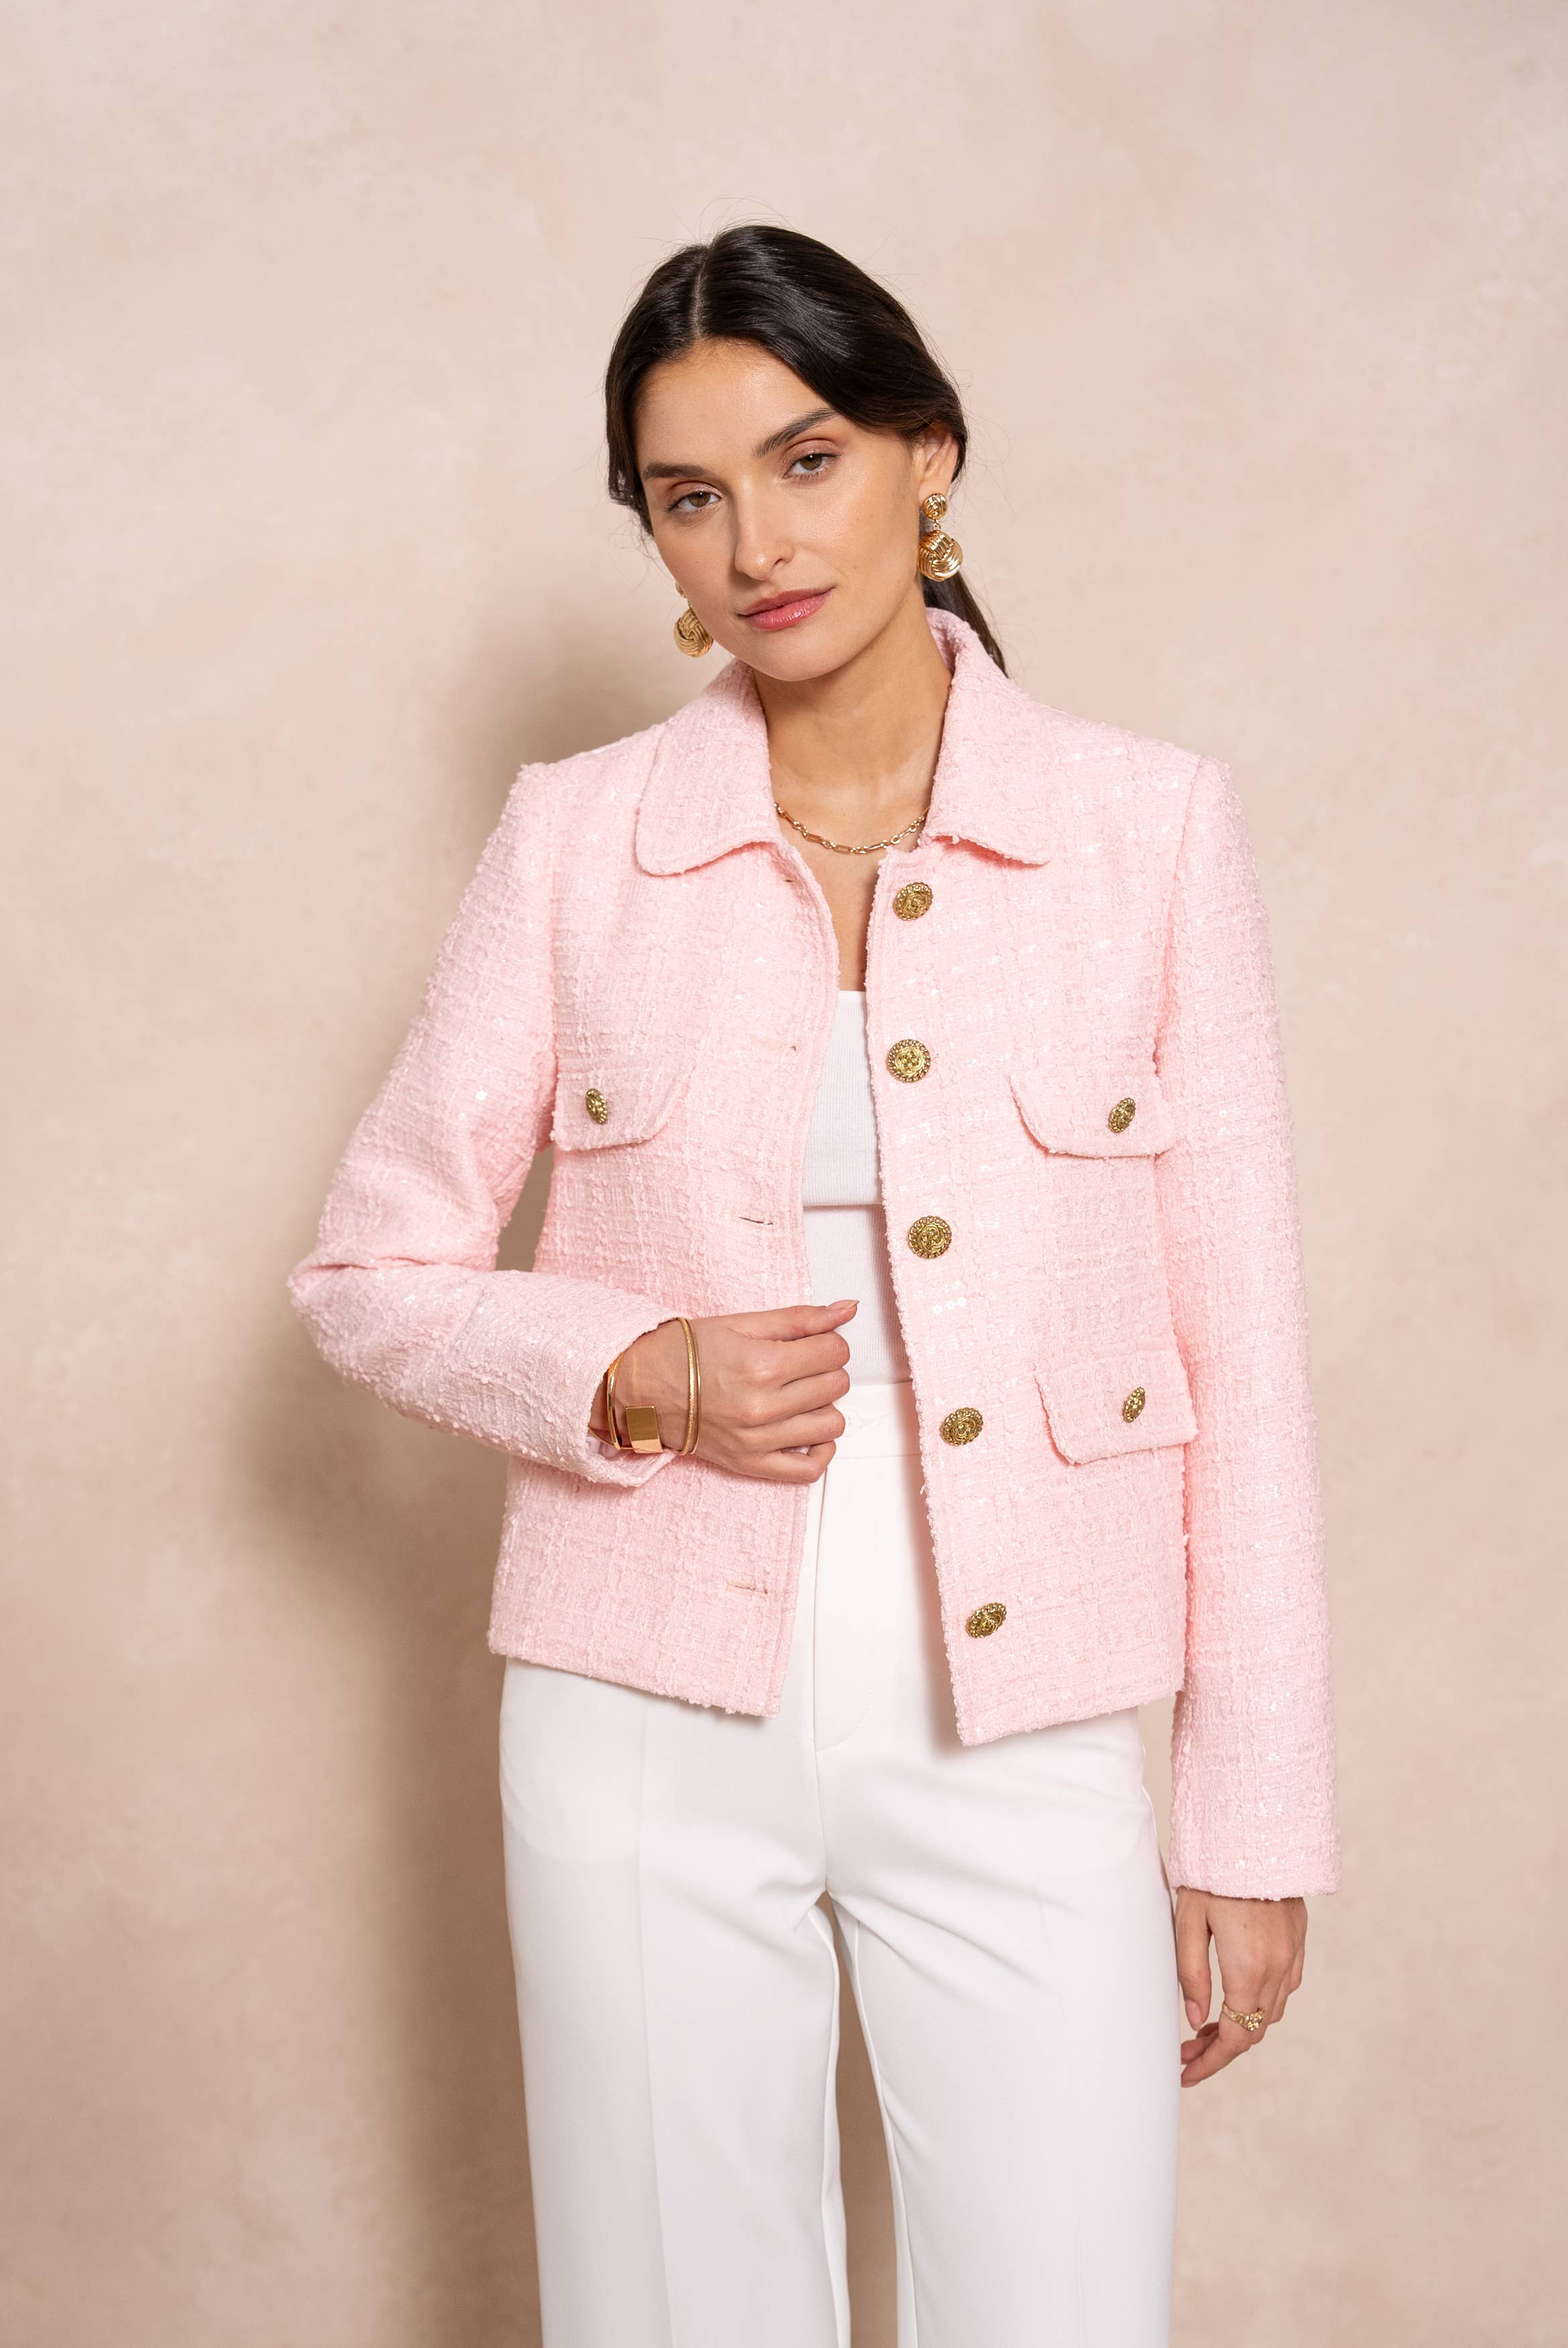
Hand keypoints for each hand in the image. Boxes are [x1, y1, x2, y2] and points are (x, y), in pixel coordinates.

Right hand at [589, 1301, 856, 1481]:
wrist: (640, 1388)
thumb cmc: (684, 1352)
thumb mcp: (741, 1323)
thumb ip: (799, 1318)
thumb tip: (848, 1309)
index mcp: (762, 1364)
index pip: (834, 1352)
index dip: (828, 1341)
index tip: (812, 1342)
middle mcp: (763, 1406)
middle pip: (836, 1385)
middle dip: (826, 1369)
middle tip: (801, 1364)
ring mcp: (758, 1440)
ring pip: (832, 1424)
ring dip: (825, 1406)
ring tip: (801, 1395)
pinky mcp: (751, 1464)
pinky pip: (809, 1470)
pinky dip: (820, 1451)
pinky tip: (810, 1431)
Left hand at [1174, 1889, 1307, 2086]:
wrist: (1255, 1832)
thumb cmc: (1213, 1874)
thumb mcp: (1188, 1922)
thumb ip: (1191, 1975)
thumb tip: (1194, 2019)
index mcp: (1248, 1968)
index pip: (1234, 2037)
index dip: (1210, 2061)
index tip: (1185, 2072)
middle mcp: (1278, 1969)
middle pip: (1254, 2031)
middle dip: (1220, 2049)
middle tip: (1187, 2052)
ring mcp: (1293, 1955)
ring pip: (1270, 2012)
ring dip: (1241, 2026)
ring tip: (1205, 2027)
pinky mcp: (1298, 1940)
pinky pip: (1284, 1987)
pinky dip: (1259, 2003)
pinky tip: (1236, 1996)